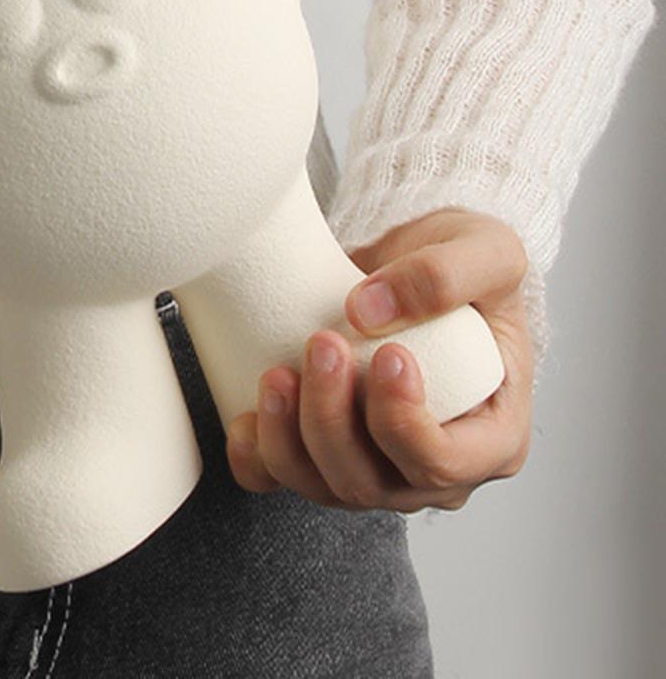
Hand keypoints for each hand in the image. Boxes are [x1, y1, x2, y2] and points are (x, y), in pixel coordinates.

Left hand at [225, 207, 534, 511]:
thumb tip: (367, 311)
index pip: (444, 464)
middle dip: (334, 419)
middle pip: (373, 482)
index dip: (406, 424)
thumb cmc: (463, 268)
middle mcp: (433, 469)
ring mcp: (376, 468)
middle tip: (322, 343)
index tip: (388, 356)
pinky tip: (245, 415)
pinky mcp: (322, 454)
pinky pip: (279, 478)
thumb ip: (442, 275)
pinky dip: (255, 456)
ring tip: (276, 372)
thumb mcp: (487, 251)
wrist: (410, 267)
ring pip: (322, 486)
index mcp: (492, 439)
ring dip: (288, 436)